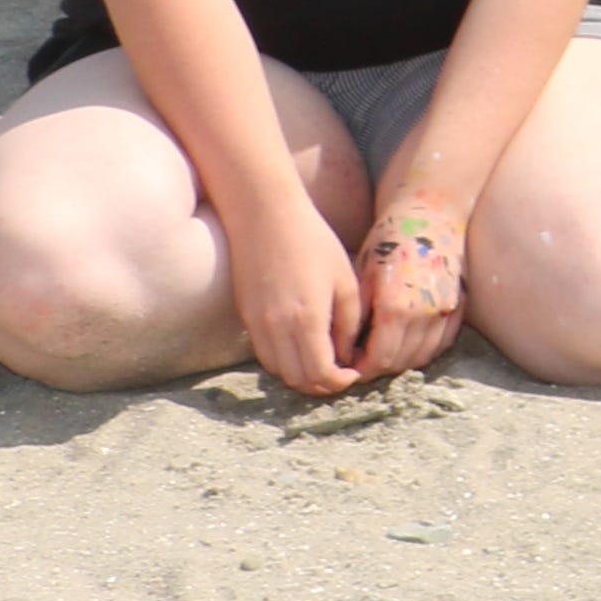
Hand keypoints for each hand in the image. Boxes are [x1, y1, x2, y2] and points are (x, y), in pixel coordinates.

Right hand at [225, 196, 369, 397]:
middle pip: (296, 379)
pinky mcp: (246, 317)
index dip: (339, 382)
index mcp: (307, 319)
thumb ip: (348, 323)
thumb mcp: (345, 281)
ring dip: (300, 375)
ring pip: (277, 371)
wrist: (265, 216)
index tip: (354, 374)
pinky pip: (264, 354)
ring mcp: (256, 324)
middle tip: (341, 374)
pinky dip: (284, 361)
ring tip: (324, 362)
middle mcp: (277, 328)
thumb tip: (347, 355)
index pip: (319, 373)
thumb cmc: (313, 242)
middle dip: (321, 385)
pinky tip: (302, 346)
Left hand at [352, 194, 468, 378]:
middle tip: (362, 361)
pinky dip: (425, 350)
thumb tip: (344, 348)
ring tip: (383, 353)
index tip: (348, 365)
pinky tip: (409, 343)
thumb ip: (356, 315)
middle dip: (379, 367)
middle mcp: (424, 314)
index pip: (379, 359)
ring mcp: (446, 310)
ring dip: (402, 361)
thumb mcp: (362, 276)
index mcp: (396, 308)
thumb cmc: (390, 240)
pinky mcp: (459, 305)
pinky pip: (442, 343)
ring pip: (423, 356)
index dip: (361, 369)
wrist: (431, 213)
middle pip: (401, 362)